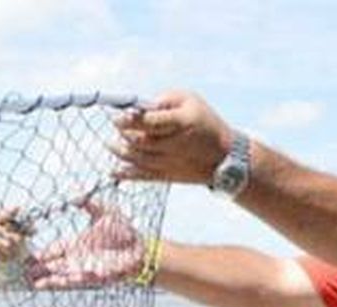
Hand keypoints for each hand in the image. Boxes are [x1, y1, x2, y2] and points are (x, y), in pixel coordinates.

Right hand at [25, 201, 146, 289]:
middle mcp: (77, 259)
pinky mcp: (93, 278)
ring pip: (59, 275)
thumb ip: (89, 203)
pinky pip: (73, 281)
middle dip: (37, 269)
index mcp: (77, 244)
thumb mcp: (106, 212)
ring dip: (45, 279)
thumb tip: (75, 193)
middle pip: (53, 265)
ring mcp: (84, 270)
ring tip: (30, 282)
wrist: (142, 248)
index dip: (41, 254)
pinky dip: (60, 282)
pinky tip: (47, 283)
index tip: (27, 257)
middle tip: (20, 272)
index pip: (54, 250)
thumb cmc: (125, 232)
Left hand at [113, 90, 231, 184]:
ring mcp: (170, 163)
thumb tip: (140, 106)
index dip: (130, 120)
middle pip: (141, 141)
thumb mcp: (191, 100)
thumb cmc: (205, 122)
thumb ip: (165, 100)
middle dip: (124, 134)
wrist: (225, 156)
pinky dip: (126, 175)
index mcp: (181, 122)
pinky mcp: (168, 176)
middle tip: (116, 126)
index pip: (150, 122)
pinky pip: (143, 177)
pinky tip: (113, 171)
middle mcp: (174, 144)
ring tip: (111, 145)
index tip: (117, 117)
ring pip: (138, 159)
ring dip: (121, 152)